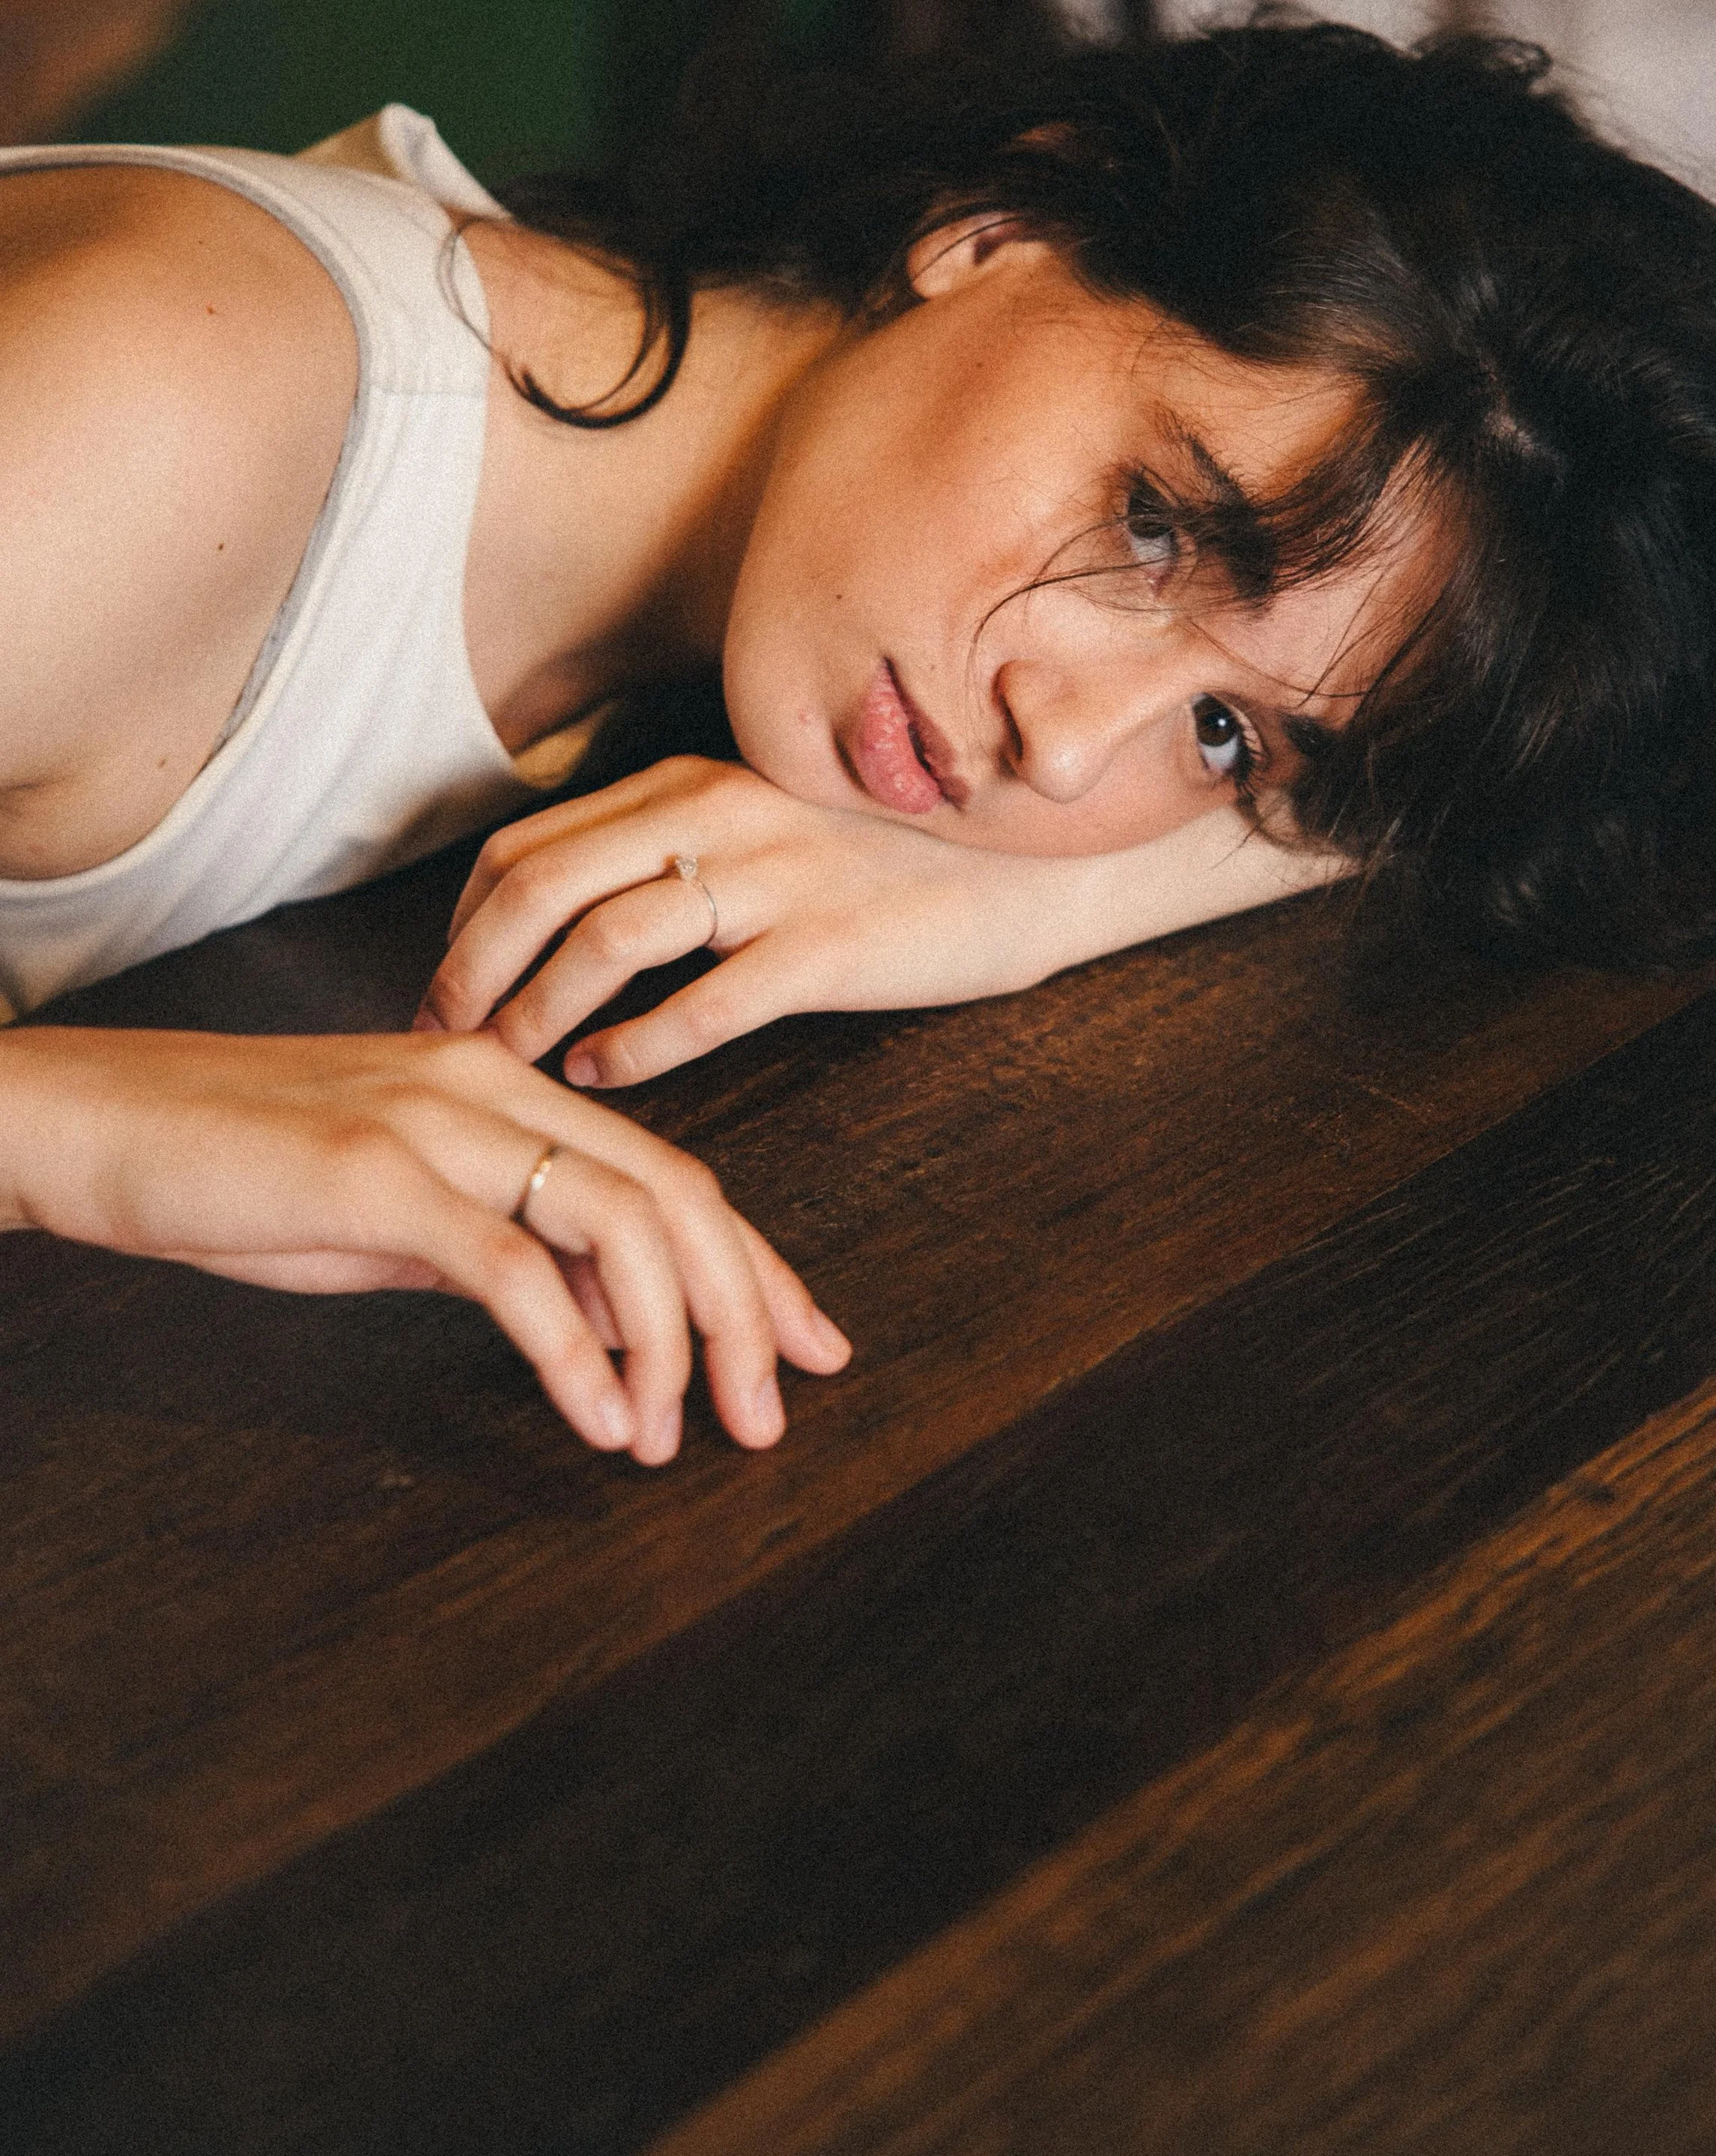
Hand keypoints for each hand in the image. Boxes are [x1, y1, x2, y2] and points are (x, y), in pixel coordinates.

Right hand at [0, 1023, 849, 1457]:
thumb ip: (495, 1245)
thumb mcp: (390, 1210)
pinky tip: (599, 1419)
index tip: (810, 1343)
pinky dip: (574, 1354)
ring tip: (679, 1437)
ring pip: (619, 1223)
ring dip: (670, 1342)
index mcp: (507, 1087)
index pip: (673, 1174)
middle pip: (677, 1196)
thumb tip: (592, 1321)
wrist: (97, 1123)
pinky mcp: (378, 1178)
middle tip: (773, 1414)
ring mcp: (439, 1125)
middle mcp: (494, 1089)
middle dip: (745, 1312)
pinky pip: (513, 1270)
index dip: (754, 1265)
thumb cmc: (234, 1170)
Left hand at [417, 756, 1335, 1085]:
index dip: (462, 924)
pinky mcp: (829, 946)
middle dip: (469, 972)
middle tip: (444, 1044)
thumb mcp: (768, 822)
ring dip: (535, 1014)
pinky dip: (635, 1044)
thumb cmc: (890, 854)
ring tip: (507, 1070)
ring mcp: (775, 879)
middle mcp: (719, 815)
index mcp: (691, 783)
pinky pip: (706, 1001)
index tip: (440, 990)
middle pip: (541, 887)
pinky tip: (603, 1075)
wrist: (1033, 862)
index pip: (528, 845)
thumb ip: (676, 849)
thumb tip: (573, 917)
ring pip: (606, 940)